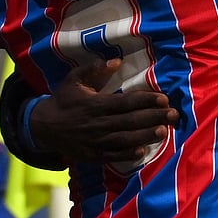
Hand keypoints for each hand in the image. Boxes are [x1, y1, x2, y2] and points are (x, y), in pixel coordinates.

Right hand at [29, 58, 179, 163]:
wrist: (44, 127)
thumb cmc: (64, 100)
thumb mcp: (74, 79)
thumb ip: (94, 69)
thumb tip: (117, 61)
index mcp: (96, 104)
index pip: (126, 102)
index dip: (146, 100)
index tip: (164, 98)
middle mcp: (98, 124)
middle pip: (131, 121)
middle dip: (154, 117)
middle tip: (174, 114)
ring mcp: (96, 141)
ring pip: (125, 140)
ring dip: (146, 136)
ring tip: (164, 131)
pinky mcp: (94, 154)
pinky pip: (113, 155)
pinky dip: (128, 154)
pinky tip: (143, 151)